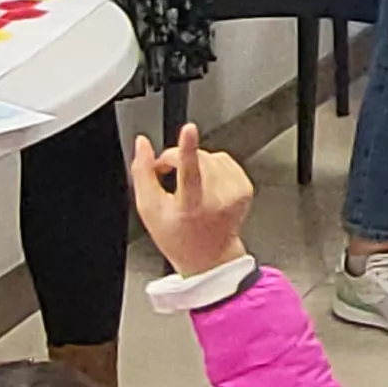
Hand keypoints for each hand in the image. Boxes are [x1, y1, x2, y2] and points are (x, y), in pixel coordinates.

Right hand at [128, 126, 253, 278]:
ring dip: (195, 162)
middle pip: (196, 157)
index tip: (188, 130)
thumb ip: (142, 174)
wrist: (209, 256)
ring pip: (209, 155)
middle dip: (177, 158)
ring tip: (187, 185)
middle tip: (166, 174)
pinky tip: (206, 186)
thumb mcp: (149, 210)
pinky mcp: (245, 187)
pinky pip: (223, 160)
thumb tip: (142, 144)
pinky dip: (211, 167)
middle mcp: (217, 200)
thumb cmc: (177, 236)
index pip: (188, 172)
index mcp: (191, 206)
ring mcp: (235, 193)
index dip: (186, 149)